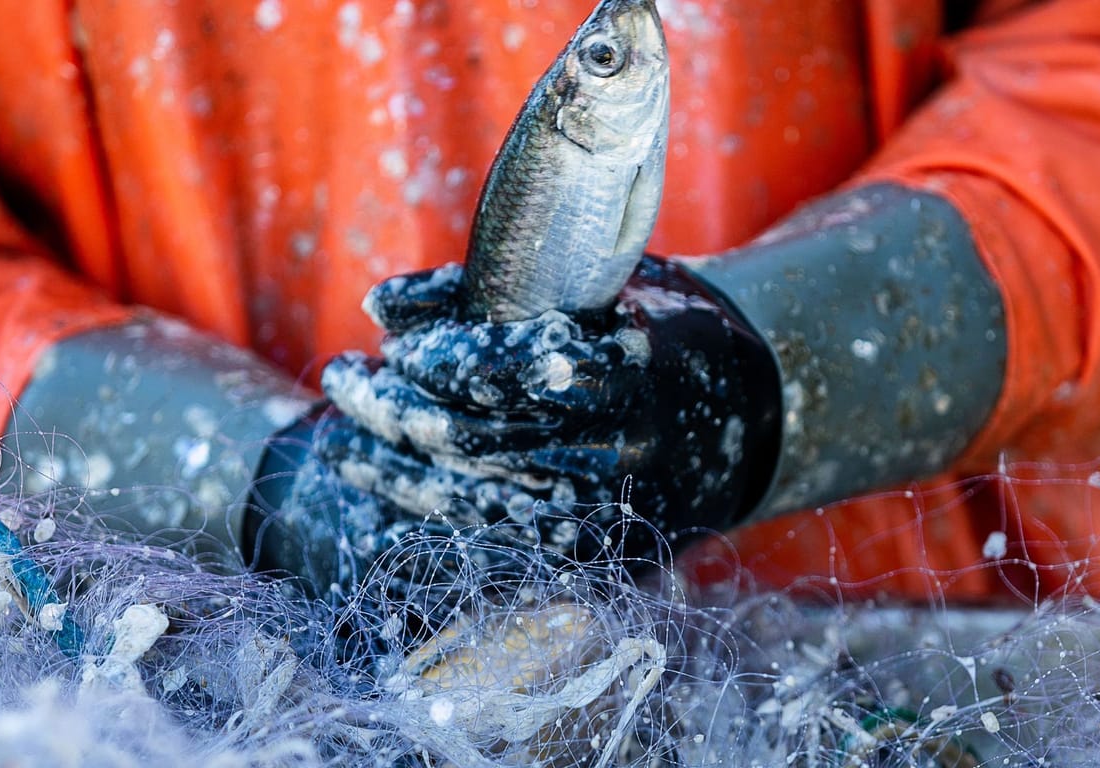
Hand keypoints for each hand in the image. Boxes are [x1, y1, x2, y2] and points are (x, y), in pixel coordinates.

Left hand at [320, 256, 781, 560]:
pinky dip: (431, 518)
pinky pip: (495, 545)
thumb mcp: (598, 285)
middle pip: (478, 439)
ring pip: (474, 501)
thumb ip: (492, 290)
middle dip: (393, 410)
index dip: (443, 358)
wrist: (756, 418)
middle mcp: (623, 449)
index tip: (396, 345)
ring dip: (393, 470)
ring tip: (342, 437)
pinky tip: (387, 491)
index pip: (516, 368)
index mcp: (632, 370)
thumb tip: (378, 304)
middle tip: (343, 378)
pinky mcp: (599, 553)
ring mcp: (611, 512)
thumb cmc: (658, 330)